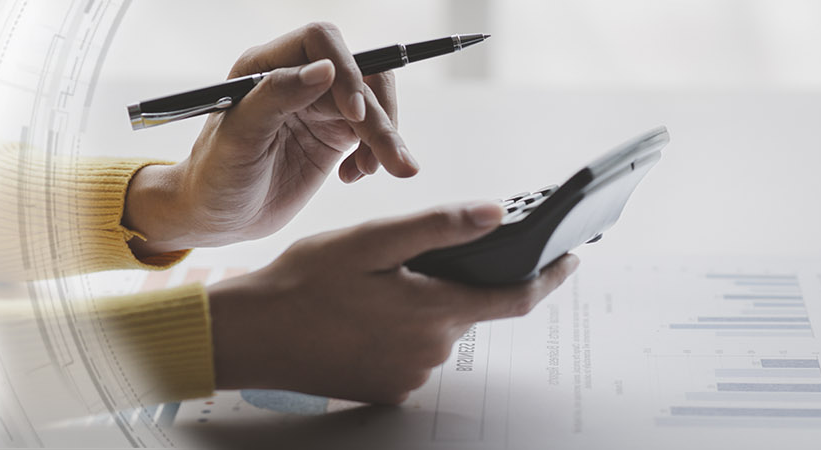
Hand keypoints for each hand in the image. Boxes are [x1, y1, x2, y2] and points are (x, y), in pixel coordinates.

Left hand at [124, 22, 415, 255]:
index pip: (321, 42)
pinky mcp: (336, 134)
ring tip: (383, 172)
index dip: (346, 70)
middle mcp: (297, 78)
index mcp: (265, 65)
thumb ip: (276, 96)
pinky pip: (375, 131)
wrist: (219, 217)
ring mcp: (320, 106)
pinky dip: (378, 153)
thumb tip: (325, 69)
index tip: (355, 116)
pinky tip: (354, 176)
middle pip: (360, 74)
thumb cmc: (215, 176)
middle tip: (391, 163)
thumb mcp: (238, 138)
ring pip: (375, 104)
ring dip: (388, 138)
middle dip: (381, 116)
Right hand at [205, 202, 579, 404]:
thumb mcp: (372, 241)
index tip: (573, 257)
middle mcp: (432, 352)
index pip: (518, 298)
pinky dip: (399, 331)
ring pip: (437, 329)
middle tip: (404, 262)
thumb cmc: (303, 282)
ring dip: (421, 306)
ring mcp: (410, 376)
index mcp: (435, 311)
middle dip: (453, 281)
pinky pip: (411, 353)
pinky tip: (361, 316)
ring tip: (369, 289)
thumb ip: (440, 227)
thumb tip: (497, 213)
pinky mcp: (389, 390)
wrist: (247, 336)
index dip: (551, 276)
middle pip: (468, 308)